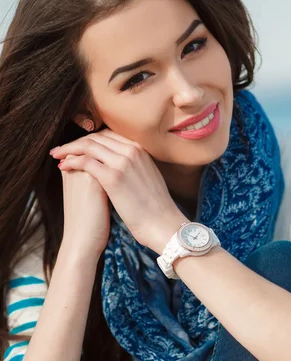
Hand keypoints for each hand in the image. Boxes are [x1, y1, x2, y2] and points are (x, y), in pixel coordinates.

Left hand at [51, 129, 188, 253]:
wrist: (163, 224)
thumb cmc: (156, 209)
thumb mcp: (148, 179)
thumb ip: (136, 168)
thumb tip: (124, 169)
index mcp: (141, 150)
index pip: (109, 135)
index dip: (90, 139)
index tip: (77, 147)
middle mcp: (132, 151)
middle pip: (96, 137)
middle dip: (75, 142)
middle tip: (61, 150)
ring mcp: (123, 162)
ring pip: (88, 146)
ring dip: (69, 149)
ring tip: (56, 156)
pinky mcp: (113, 177)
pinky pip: (85, 161)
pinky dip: (71, 162)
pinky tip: (62, 167)